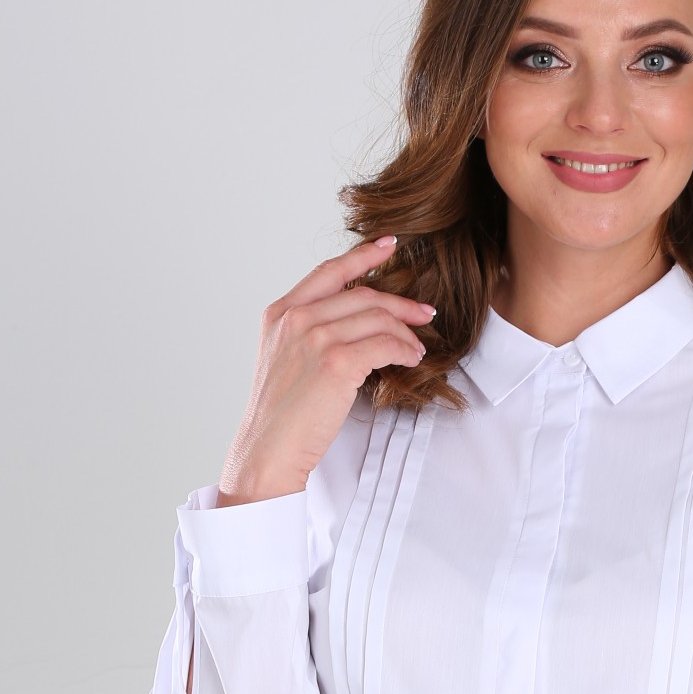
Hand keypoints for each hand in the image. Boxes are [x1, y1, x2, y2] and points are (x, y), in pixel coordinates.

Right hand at [218, 235, 436, 503]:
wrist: (268, 448)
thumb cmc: (280, 413)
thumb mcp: (283, 358)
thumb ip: (308, 332)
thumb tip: (354, 322)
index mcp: (281, 312)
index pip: (329, 271)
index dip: (363, 255)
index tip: (389, 245)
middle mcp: (296, 318)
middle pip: (363, 294)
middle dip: (401, 304)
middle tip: (424, 313)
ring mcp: (315, 338)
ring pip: (378, 318)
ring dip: (406, 332)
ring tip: (417, 348)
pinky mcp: (337, 362)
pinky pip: (386, 343)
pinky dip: (405, 349)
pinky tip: (410, 358)